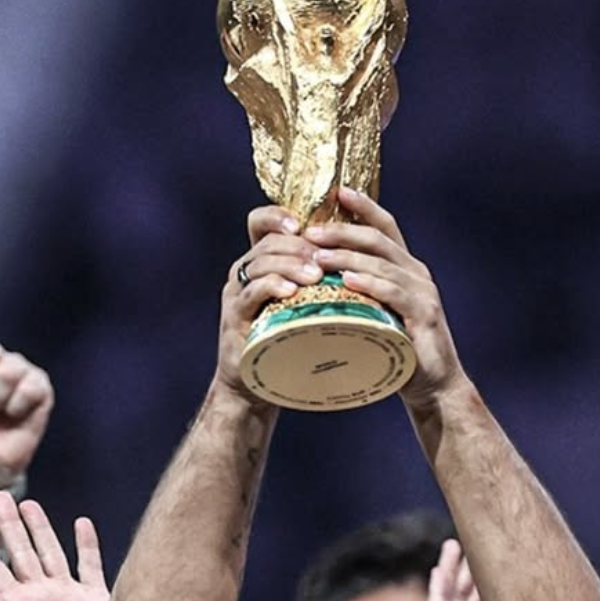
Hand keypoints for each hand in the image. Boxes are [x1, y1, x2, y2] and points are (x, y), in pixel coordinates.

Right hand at [216, 205, 326, 400]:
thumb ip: (320, 281)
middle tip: (325, 258)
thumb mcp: (304, 305)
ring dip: (290, 264)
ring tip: (315, 276)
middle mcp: (244, 272)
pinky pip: (251, 292)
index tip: (305, 224)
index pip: (261, 222)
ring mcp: (237, 293)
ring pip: (259, 263)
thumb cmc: (287, 343)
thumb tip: (364, 261)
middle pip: (267, 241)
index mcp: (261, 262)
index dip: (279, 215)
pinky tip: (291, 292)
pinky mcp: (235, 317)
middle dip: (299, 245)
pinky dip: (271, 286)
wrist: (255, 385)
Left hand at [306, 187, 464, 408]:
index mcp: (407, 268)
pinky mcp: (425, 316)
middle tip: (311, 230)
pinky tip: (348, 281)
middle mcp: (417, 273)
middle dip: (343, 231)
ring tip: (318, 255)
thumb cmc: (399, 350)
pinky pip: (394, 294)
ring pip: (383, 264)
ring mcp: (423, 293)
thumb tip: (318, 276)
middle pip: (379, 240)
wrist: (433, 386)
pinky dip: (371, 284)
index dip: (364, 206)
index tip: (337, 191)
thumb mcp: (377, 313)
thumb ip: (359, 292)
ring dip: (348, 257)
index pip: (385, 226)